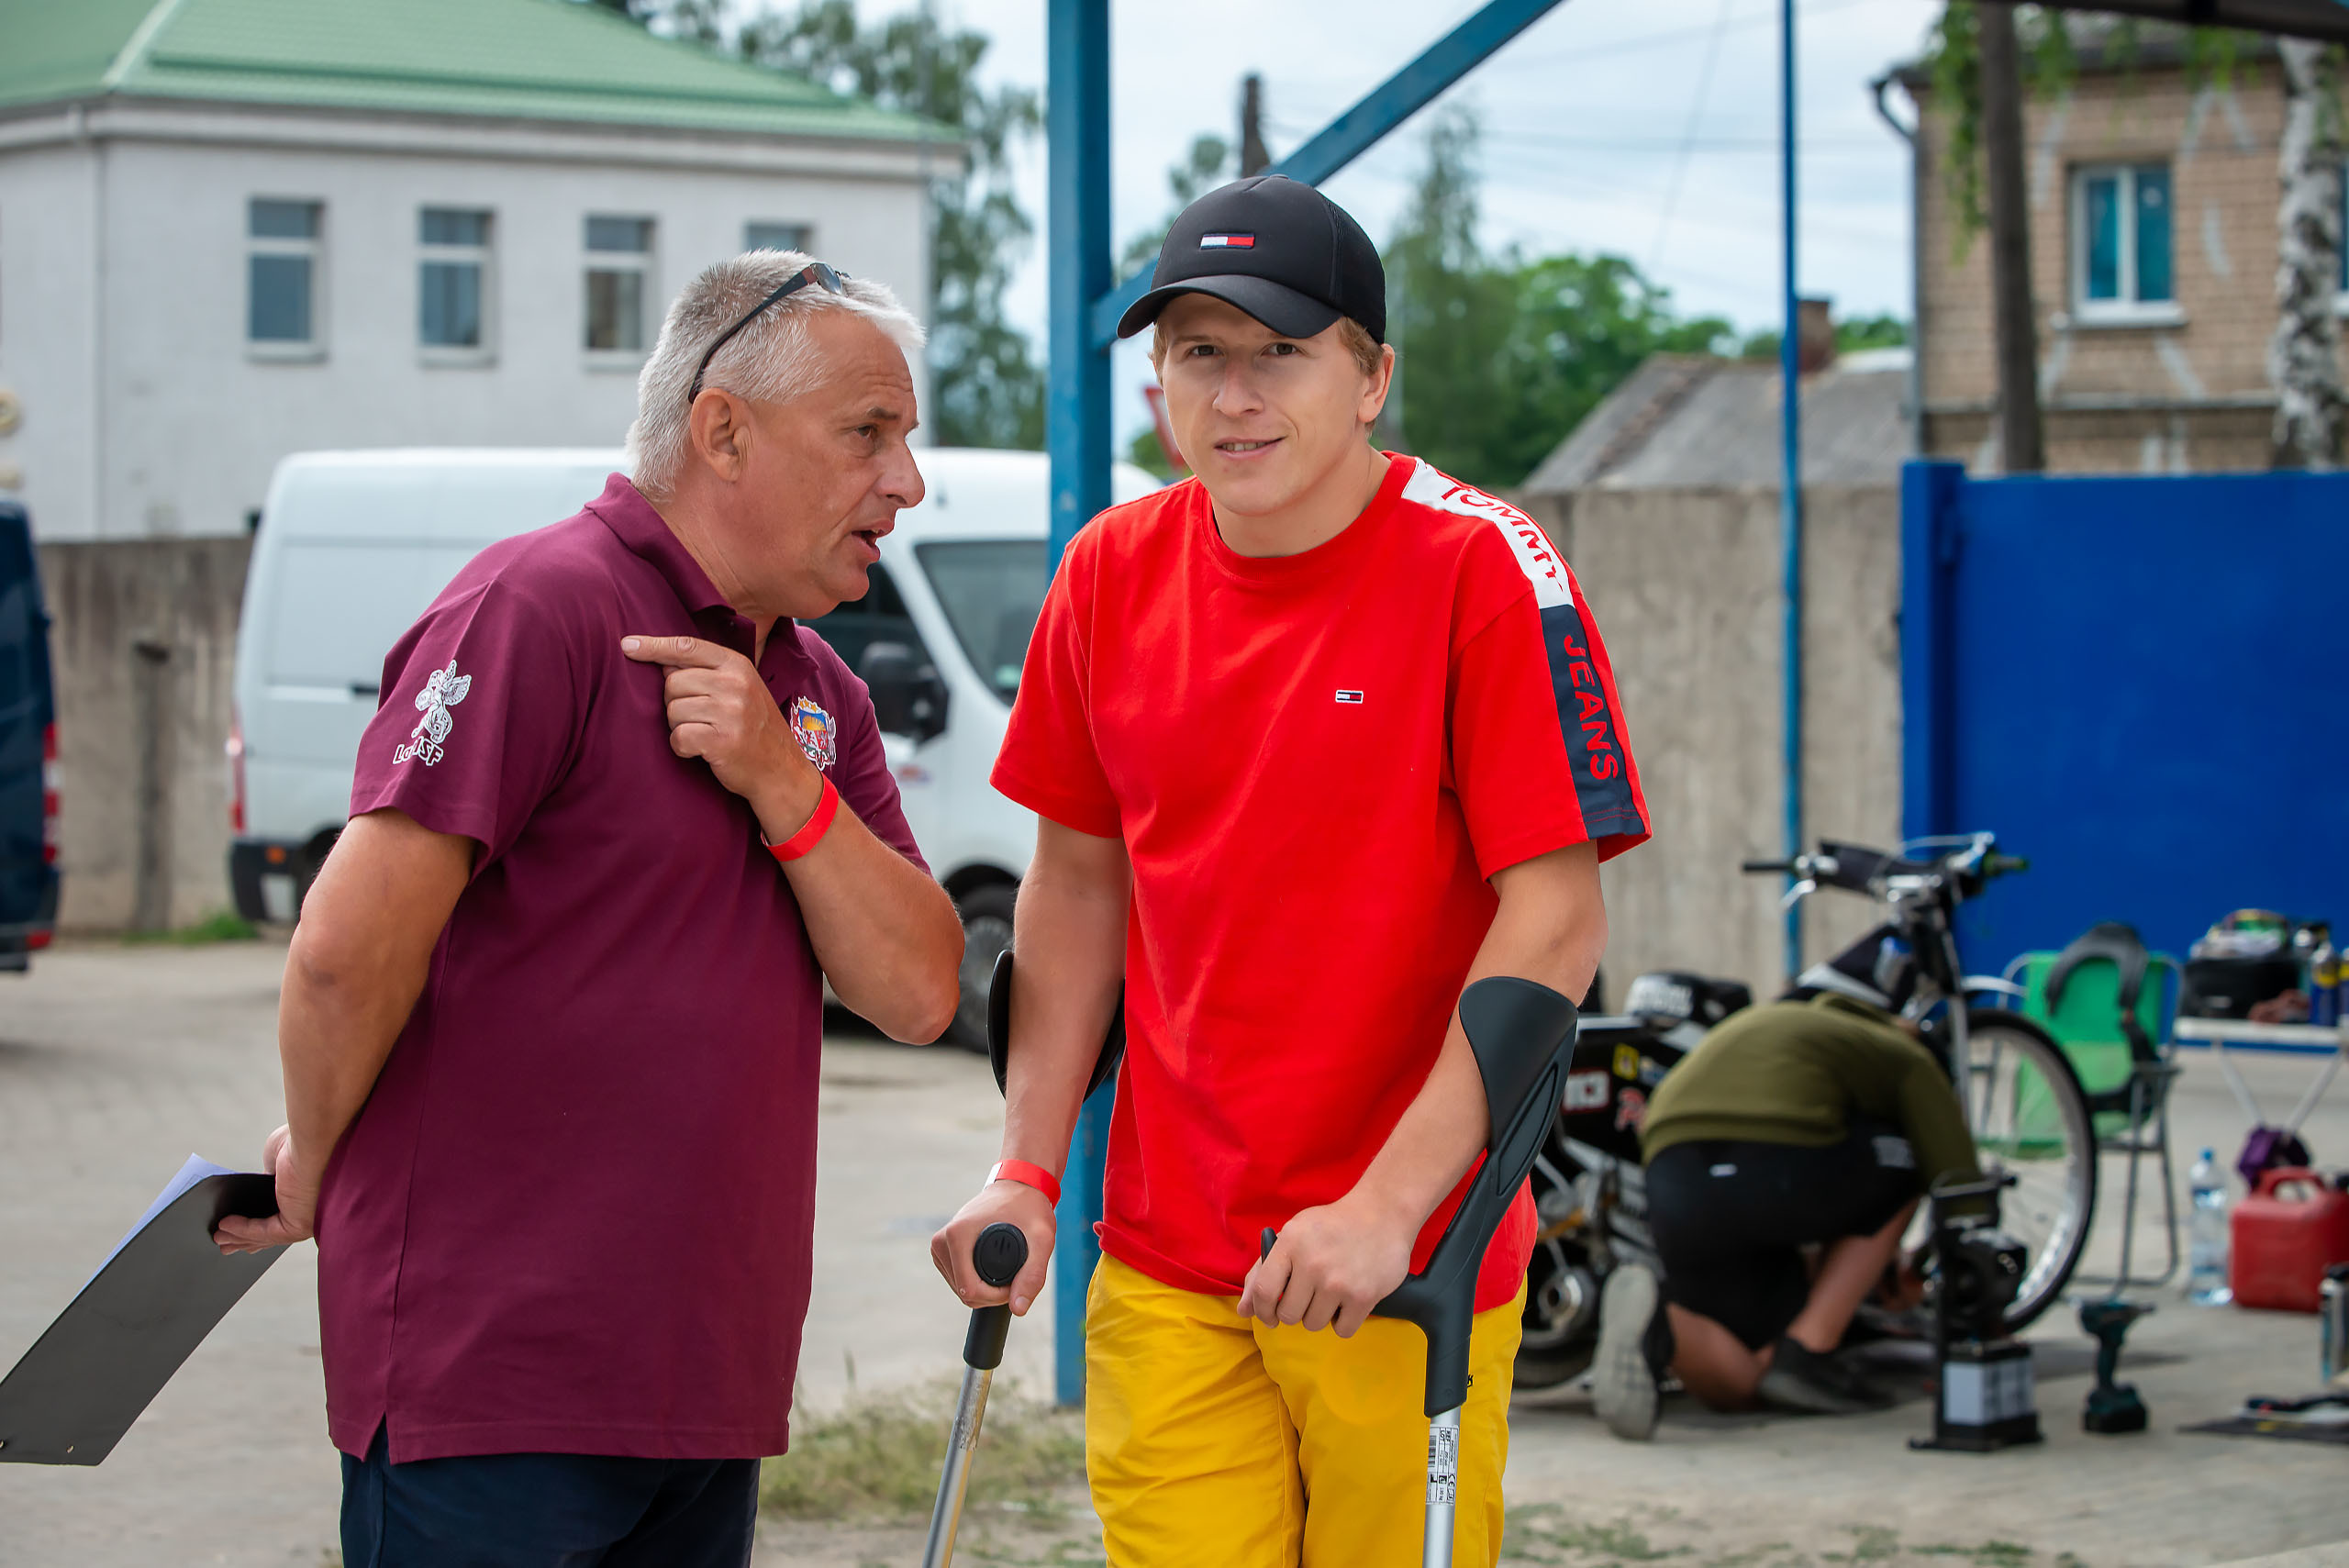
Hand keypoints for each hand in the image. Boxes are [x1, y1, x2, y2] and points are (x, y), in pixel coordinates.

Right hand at [213, 1124, 317, 1253]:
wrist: (312, 1141)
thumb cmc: (299, 1143)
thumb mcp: (275, 1159)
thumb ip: (268, 1173)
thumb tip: (261, 1183)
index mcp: (304, 1195)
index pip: (278, 1216)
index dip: (256, 1225)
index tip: (233, 1228)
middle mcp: (309, 1211)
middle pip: (270, 1231)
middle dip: (243, 1238)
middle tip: (221, 1241)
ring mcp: (305, 1220)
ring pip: (265, 1235)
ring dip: (238, 1237)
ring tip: (216, 1236)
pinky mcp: (299, 1225)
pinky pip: (264, 1232)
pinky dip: (242, 1230)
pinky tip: (224, 1225)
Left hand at [620, 635, 816, 832]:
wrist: (781, 770)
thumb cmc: (753, 729)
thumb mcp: (739, 690)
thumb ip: (706, 672)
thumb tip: (662, 661)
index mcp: (738, 665)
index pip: (688, 647)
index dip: (654, 646)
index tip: (628, 645)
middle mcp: (735, 684)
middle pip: (672, 682)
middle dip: (675, 703)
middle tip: (699, 719)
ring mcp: (730, 712)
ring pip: (672, 711)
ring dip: (679, 727)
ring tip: (704, 735)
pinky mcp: (722, 741)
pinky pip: (678, 737)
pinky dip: (682, 748)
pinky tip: (700, 751)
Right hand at [931, 1180, 1055, 1316]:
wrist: (1018, 1185)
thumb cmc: (1029, 1207)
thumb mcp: (1041, 1239)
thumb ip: (1033, 1275)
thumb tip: (1018, 1308)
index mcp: (957, 1235)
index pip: (969, 1289)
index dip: (996, 1296)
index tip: (1017, 1283)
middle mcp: (941, 1240)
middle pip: (963, 1292)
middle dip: (992, 1293)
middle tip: (1016, 1275)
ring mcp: (939, 1244)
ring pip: (960, 1289)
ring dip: (984, 1289)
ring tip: (1007, 1269)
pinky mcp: (942, 1248)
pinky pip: (957, 1279)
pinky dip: (976, 1281)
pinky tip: (993, 1268)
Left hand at [1237, 1194, 1415, 1337]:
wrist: (1383, 1213)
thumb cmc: (1332, 1226)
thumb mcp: (1293, 1235)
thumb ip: (1263, 1271)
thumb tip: (1243, 1311)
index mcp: (1290, 1244)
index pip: (1263, 1291)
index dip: (1262, 1310)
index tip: (1269, 1315)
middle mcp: (1312, 1264)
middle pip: (1288, 1315)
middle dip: (1294, 1311)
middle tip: (1307, 1297)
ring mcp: (1338, 1282)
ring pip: (1313, 1324)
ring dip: (1319, 1316)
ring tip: (1330, 1295)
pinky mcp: (1363, 1296)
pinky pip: (1342, 1330)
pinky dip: (1343, 1322)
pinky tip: (1347, 1302)